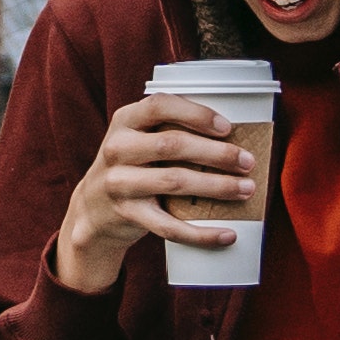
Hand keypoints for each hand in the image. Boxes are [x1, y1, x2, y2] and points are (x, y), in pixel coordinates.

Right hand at [53, 92, 263, 294]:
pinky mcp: (128, 215)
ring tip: (246, 189)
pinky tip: (227, 234)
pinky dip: (201, 233)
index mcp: (125, 121)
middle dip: (216, 153)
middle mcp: (118, 148)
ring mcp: (119, 183)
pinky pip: (169, 226)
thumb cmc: (132, 165)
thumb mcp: (138, 138)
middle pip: (172, 145)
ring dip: (217, 186)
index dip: (195, 114)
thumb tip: (233, 132)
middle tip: (247, 161)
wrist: (92, 208)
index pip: (159, 105)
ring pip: (175, 182)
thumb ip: (169, 128)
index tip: (227, 127)